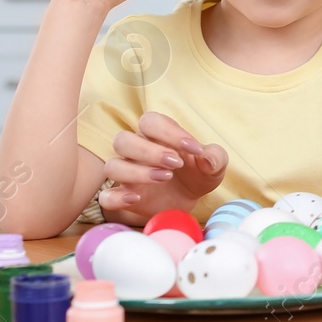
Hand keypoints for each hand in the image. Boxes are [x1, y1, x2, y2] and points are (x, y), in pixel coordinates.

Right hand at [97, 111, 227, 224]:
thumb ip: (215, 157)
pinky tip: (137, 199)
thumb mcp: (214, 166)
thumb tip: (207, 156)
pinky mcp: (123, 197)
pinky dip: (118, 198)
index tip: (194, 148)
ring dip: (137, 172)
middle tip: (176, 163)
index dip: (169, 132)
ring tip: (165, 177)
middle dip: (149, 151)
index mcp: (157, 136)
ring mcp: (127, 175)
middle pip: (124, 140)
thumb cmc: (199, 174)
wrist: (191, 200)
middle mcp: (136, 151)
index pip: (150, 121)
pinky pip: (106, 196)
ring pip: (113, 165)